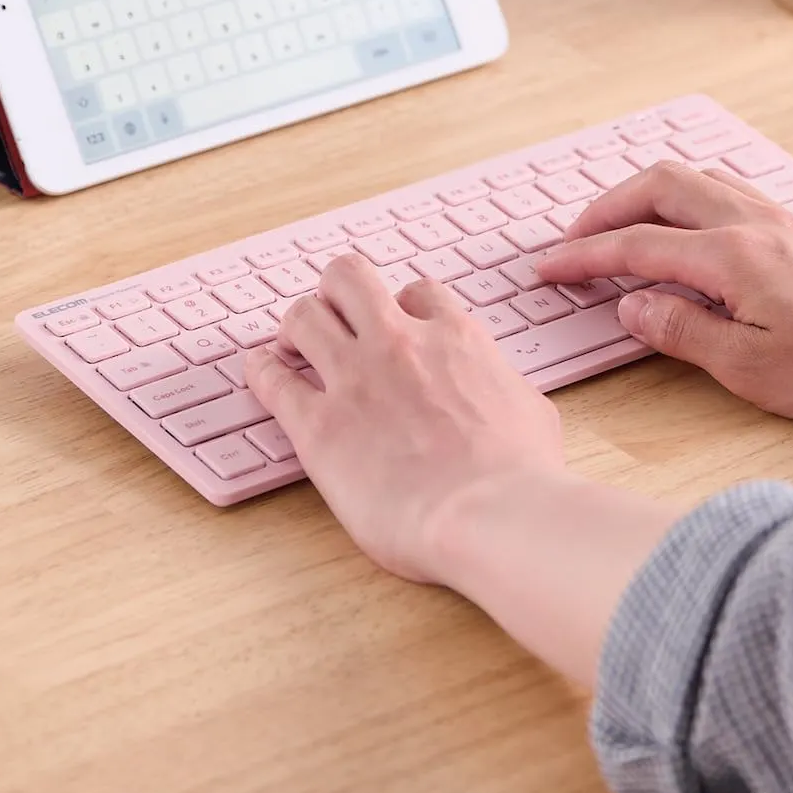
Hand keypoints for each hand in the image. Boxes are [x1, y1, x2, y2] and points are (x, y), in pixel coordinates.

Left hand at [244, 254, 564, 581]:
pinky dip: (262, 370)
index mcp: (454, 338)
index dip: (401, 307)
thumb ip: (503, 387)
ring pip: (303, 314)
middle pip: (349, 277)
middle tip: (335, 319)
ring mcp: (355, 379)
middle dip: (338, 293)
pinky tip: (261, 371)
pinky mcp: (319, 426)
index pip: (416, 292)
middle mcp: (399, 343)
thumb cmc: (521, 476)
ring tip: (294, 345)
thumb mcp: (531, 411)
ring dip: (297, 325)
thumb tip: (506, 394)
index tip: (395, 326)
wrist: (492, 515)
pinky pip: (273, 378)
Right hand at [536, 162, 792, 424]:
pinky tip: (680, 225)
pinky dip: (681, 196)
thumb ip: (683, 333)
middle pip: (656, 186)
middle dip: (603, 207)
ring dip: (642, 195)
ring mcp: (773, 215)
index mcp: (731, 257)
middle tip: (572, 241)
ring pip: (690, 177)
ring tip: (616, 227)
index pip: (635, 246)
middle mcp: (748, 221)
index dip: (582, 257)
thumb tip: (631, 306)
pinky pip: (721, 186)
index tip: (546, 269)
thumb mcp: (753, 371)